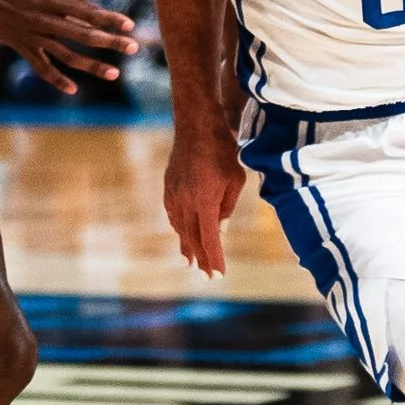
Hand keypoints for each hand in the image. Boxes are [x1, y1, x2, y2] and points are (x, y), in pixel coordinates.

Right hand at [0, 0, 139, 94]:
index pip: (88, 12)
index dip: (110, 19)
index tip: (130, 24)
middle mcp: (44, 20)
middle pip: (84, 36)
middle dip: (111, 42)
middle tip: (135, 48)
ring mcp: (32, 35)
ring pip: (67, 56)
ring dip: (92, 66)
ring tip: (115, 74)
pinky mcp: (20, 45)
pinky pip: (41, 66)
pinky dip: (56, 79)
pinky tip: (73, 89)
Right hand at [164, 118, 245, 276]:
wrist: (196, 128)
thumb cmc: (223, 152)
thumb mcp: (235, 180)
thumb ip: (227, 207)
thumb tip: (219, 230)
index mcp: (204, 202)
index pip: (209, 239)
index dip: (214, 258)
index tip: (218, 275)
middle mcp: (185, 203)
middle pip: (192, 238)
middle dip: (201, 258)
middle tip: (207, 276)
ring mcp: (173, 195)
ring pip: (180, 228)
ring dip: (187, 246)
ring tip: (192, 262)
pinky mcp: (168, 188)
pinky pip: (173, 214)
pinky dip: (179, 228)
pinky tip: (182, 234)